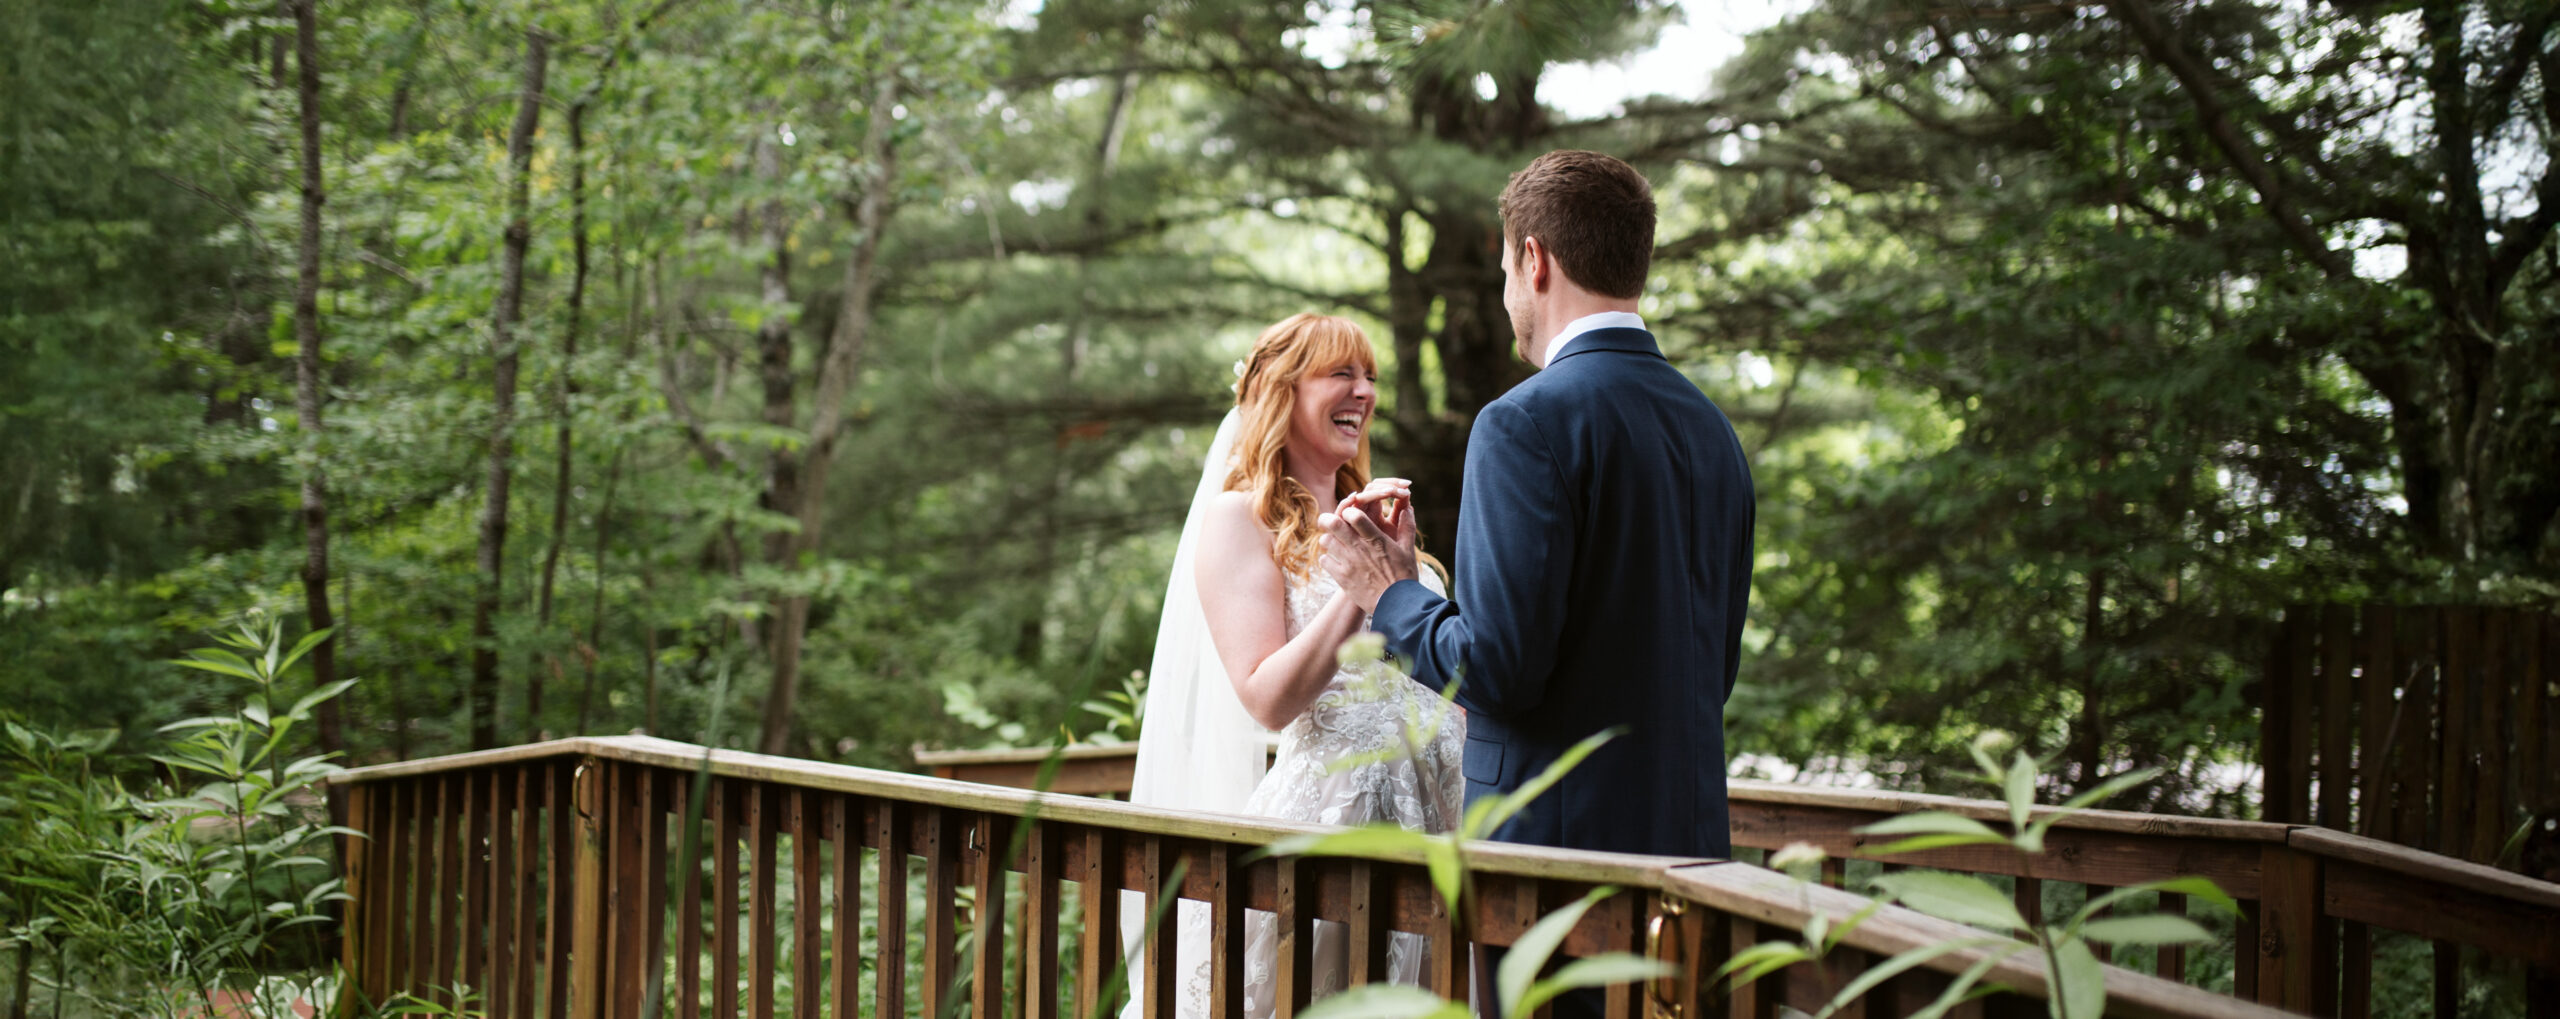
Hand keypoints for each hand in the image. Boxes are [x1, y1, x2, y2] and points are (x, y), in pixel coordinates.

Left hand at [1319, 483, 1418, 614]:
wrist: (1397, 606)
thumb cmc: (1405, 577)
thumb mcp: (1408, 550)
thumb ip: (1407, 527)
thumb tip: (1408, 508)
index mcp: (1376, 539)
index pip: (1354, 515)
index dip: (1348, 510)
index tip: (1350, 514)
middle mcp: (1359, 549)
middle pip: (1332, 524)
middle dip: (1328, 519)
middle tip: (1329, 521)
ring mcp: (1348, 563)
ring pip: (1325, 541)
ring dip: (1329, 539)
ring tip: (1336, 543)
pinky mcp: (1342, 578)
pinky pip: (1325, 561)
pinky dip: (1328, 559)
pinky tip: (1337, 561)